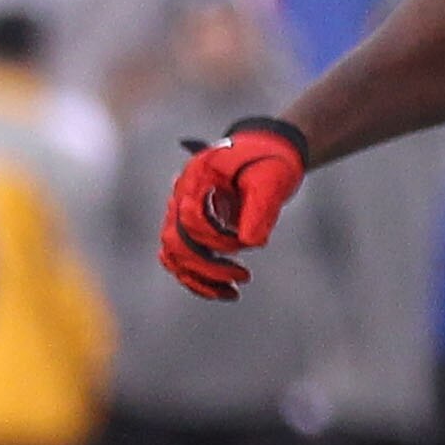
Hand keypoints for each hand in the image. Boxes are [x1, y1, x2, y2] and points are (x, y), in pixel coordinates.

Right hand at [160, 118, 307, 299]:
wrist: (266, 151)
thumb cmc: (270, 162)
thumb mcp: (271, 181)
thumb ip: (260, 209)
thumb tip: (251, 243)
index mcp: (195, 179)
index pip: (190, 219)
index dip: (217, 239)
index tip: (248, 244)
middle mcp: (180, 198)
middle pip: (175, 243)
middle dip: (207, 266)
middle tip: (243, 276)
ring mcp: (182, 215)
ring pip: (173, 256)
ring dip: (199, 279)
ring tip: (232, 293)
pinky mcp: (191, 230)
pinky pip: (181, 260)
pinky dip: (197, 279)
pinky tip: (224, 290)